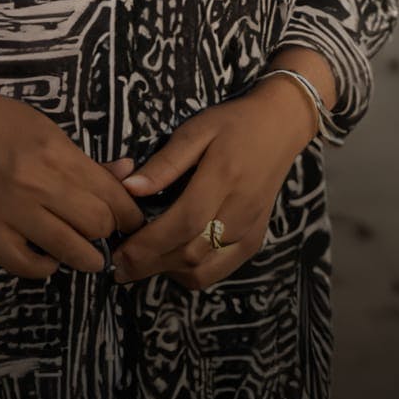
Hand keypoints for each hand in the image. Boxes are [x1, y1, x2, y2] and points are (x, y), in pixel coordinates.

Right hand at [0, 89, 144, 279]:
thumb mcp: (46, 127)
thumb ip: (84, 158)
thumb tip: (127, 173)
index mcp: (54, 152)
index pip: (110, 194)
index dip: (130, 212)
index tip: (132, 218)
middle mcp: (36, 184)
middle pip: (96, 224)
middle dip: (109, 230)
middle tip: (107, 230)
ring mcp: (11, 212)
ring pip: (70, 250)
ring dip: (88, 256)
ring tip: (89, 250)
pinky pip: (27, 266)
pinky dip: (45, 266)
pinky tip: (49, 254)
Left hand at [111, 80, 314, 289]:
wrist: (280, 127)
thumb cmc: (233, 124)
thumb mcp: (196, 130)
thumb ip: (165, 162)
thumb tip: (130, 188)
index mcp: (223, 177)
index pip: (183, 222)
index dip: (149, 244)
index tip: (119, 254)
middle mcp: (239, 211)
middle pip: (190, 252)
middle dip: (150, 264)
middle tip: (119, 266)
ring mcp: (250, 230)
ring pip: (203, 269)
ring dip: (168, 271)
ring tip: (142, 261)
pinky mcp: (254, 241)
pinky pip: (218, 270)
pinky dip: (191, 274)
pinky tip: (172, 259)